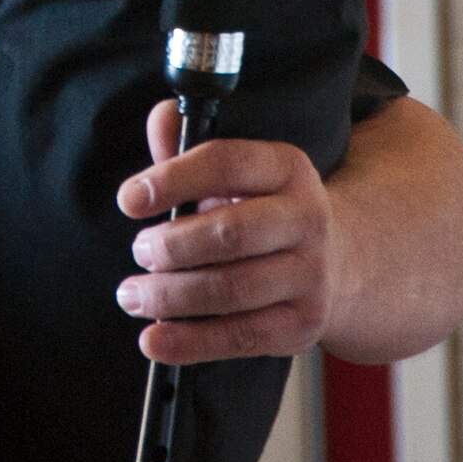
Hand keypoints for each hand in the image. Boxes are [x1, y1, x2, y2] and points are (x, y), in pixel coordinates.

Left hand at [112, 101, 339, 365]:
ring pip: (232, 289)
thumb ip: (188, 146)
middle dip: (172, 246)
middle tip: (139, 250)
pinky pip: (241, 337)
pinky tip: (153, 339)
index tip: (128, 199)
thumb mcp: (233, 170)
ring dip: (171, 296)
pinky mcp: (303, 324)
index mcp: (286, 167)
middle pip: (231, 233)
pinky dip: (190, 342)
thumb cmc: (260, 208)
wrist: (334, 261)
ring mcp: (310, 275)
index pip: (226, 163)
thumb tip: (161, 119)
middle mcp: (307, 218)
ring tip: (132, 294)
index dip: (173, 179)